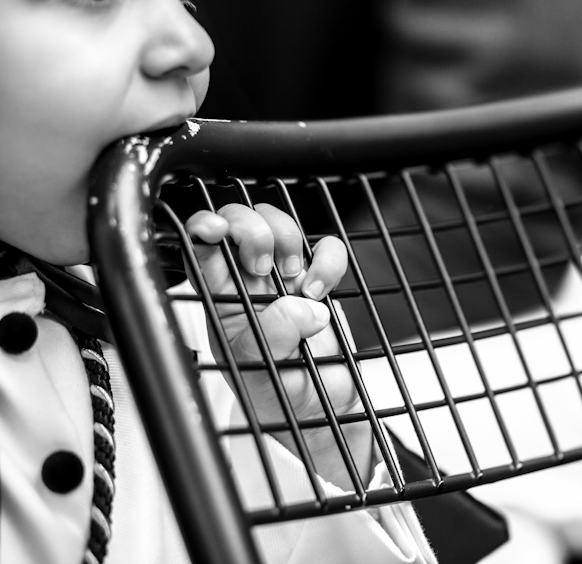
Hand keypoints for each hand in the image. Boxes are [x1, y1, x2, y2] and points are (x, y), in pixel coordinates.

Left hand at [185, 203, 369, 487]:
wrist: (322, 412)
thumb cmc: (280, 397)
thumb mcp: (263, 376)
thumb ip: (272, 338)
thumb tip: (297, 305)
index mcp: (218, 300)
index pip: (201, 247)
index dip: (205, 227)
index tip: (218, 231)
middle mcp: (246, 283)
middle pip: (240, 221)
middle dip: (255, 232)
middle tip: (263, 266)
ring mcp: (283, 278)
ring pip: (280, 224)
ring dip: (291, 242)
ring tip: (296, 283)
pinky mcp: (319, 280)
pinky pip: (325, 247)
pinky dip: (328, 260)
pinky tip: (322, 290)